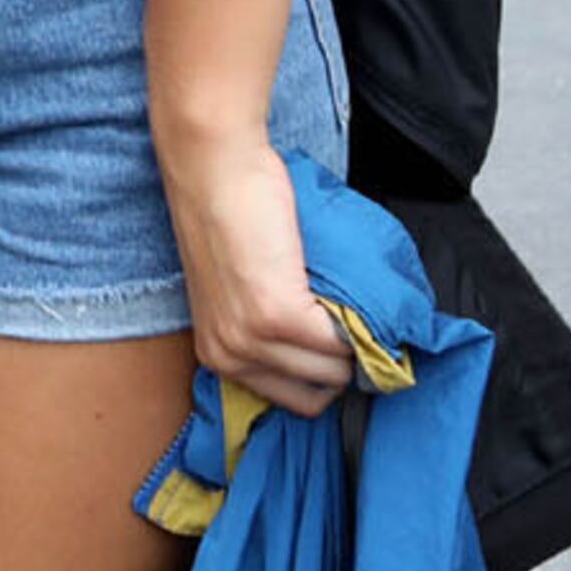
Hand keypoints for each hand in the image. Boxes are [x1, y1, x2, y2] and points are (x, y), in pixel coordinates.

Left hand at [160, 130, 350, 418]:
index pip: (292, 401)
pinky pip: (342, 340)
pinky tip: (347, 291)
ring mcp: (251, 338)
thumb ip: (266, 329)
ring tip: (350, 305)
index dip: (324, 378)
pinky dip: (356, 321)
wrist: (215, 168)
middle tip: (354, 326)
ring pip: (335, 369)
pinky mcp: (278, 314)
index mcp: (217, 355)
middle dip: (343, 362)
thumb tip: (328, 355)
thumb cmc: (228, 215)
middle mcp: (228, 355)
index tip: (343, 354)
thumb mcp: (235, 291)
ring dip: (353, 342)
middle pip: (317, 393)